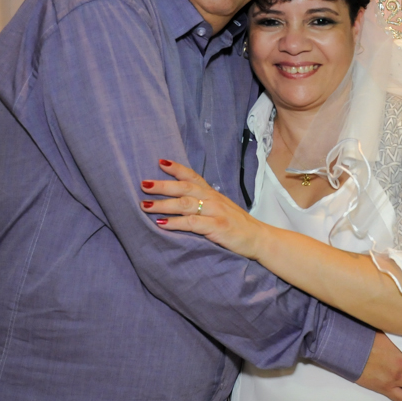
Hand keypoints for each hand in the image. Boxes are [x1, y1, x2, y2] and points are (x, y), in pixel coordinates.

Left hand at [142, 160, 266, 258]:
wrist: (259, 238)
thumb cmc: (237, 225)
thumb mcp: (221, 208)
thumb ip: (204, 203)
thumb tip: (180, 201)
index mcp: (213, 193)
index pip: (193, 176)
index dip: (176, 168)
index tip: (159, 162)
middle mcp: (213, 199)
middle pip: (184, 187)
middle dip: (162, 185)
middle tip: (143, 184)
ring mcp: (216, 212)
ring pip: (185, 204)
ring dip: (163, 204)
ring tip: (145, 205)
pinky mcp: (217, 227)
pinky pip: (192, 223)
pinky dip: (175, 223)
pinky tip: (161, 223)